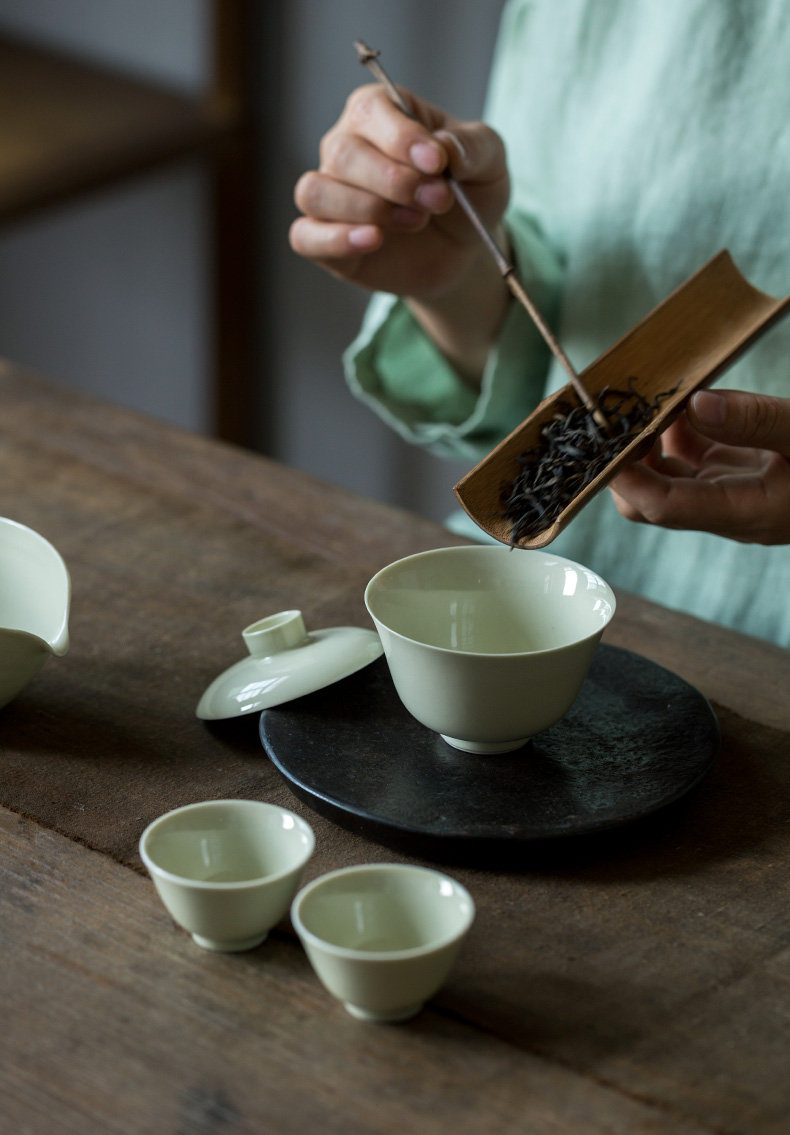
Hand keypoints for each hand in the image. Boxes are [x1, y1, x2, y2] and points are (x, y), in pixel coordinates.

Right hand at [289, 84, 510, 380]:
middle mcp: (344, 147)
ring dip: (368, 209)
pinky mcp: (325, 240)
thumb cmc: (469, 190)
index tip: (437, 162)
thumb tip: (443, 145)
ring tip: (416, 222)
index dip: (401, 137)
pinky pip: (305, 237)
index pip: (370, 111)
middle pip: (343, 154)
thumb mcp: (489, 161)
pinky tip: (373, 241)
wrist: (462, 247)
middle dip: (395, 181)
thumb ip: (472, 146)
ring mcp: (330, 195)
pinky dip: (335, 240)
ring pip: (317, 192)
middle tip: (439, 200)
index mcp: (379, 113)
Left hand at [609, 389, 789, 544]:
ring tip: (649, 400)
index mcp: (746, 511)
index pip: (665, 506)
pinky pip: (685, 457)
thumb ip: (757, 422)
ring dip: (647, 441)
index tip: (604, 448)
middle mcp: (727, 509)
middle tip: (624, 415)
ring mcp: (725, 492)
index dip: (628, 479)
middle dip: (627, 461)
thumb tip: (695, 405)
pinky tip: (678, 401)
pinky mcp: (729, 474)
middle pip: (650, 501)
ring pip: (663, 477)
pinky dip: (672, 430)